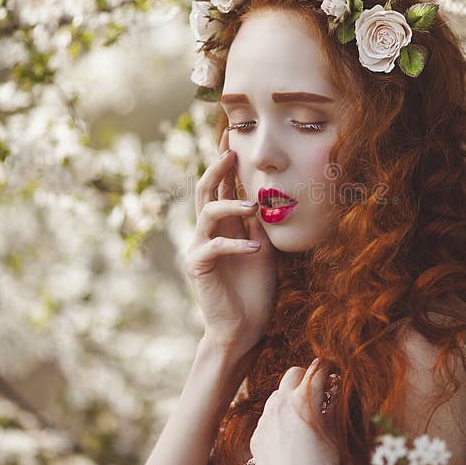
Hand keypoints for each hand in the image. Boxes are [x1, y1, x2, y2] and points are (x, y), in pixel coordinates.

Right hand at [184, 127, 277, 361]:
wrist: (245, 326)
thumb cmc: (256, 288)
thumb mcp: (265, 246)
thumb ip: (261, 222)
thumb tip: (268, 193)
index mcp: (224, 224)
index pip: (222, 186)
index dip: (225, 163)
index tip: (232, 138)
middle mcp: (208, 231)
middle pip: (206, 190)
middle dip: (217, 169)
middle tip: (231, 151)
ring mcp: (199, 247)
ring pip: (207, 212)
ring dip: (231, 205)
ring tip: (253, 206)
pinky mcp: (197, 266)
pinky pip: (214, 247)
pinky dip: (236, 245)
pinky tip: (254, 248)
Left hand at [250, 359, 340, 464]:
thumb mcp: (334, 436)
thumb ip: (332, 409)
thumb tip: (333, 393)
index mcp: (303, 399)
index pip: (317, 369)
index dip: (328, 370)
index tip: (334, 375)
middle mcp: (280, 403)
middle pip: (293, 373)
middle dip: (306, 378)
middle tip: (318, 393)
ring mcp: (265, 420)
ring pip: (277, 395)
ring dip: (290, 398)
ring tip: (304, 418)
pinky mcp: (256, 437)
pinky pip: (267, 419)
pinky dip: (278, 420)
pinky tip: (289, 440)